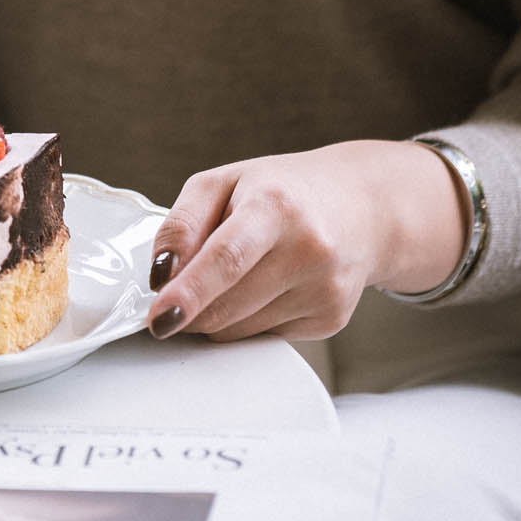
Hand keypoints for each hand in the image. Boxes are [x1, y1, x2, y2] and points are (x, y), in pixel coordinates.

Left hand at [144, 138, 467, 342]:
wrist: (361, 207)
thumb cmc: (282, 191)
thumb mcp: (224, 182)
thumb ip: (181, 223)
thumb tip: (159, 275)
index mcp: (275, 206)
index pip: (227, 258)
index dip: (189, 292)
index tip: (159, 318)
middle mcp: (308, 249)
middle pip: (227, 306)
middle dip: (189, 309)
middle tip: (175, 294)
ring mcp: (325, 289)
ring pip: (240, 331)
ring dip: (216, 317)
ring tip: (233, 277)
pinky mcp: (331, 319)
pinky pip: (264, 338)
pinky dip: (247, 321)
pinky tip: (266, 287)